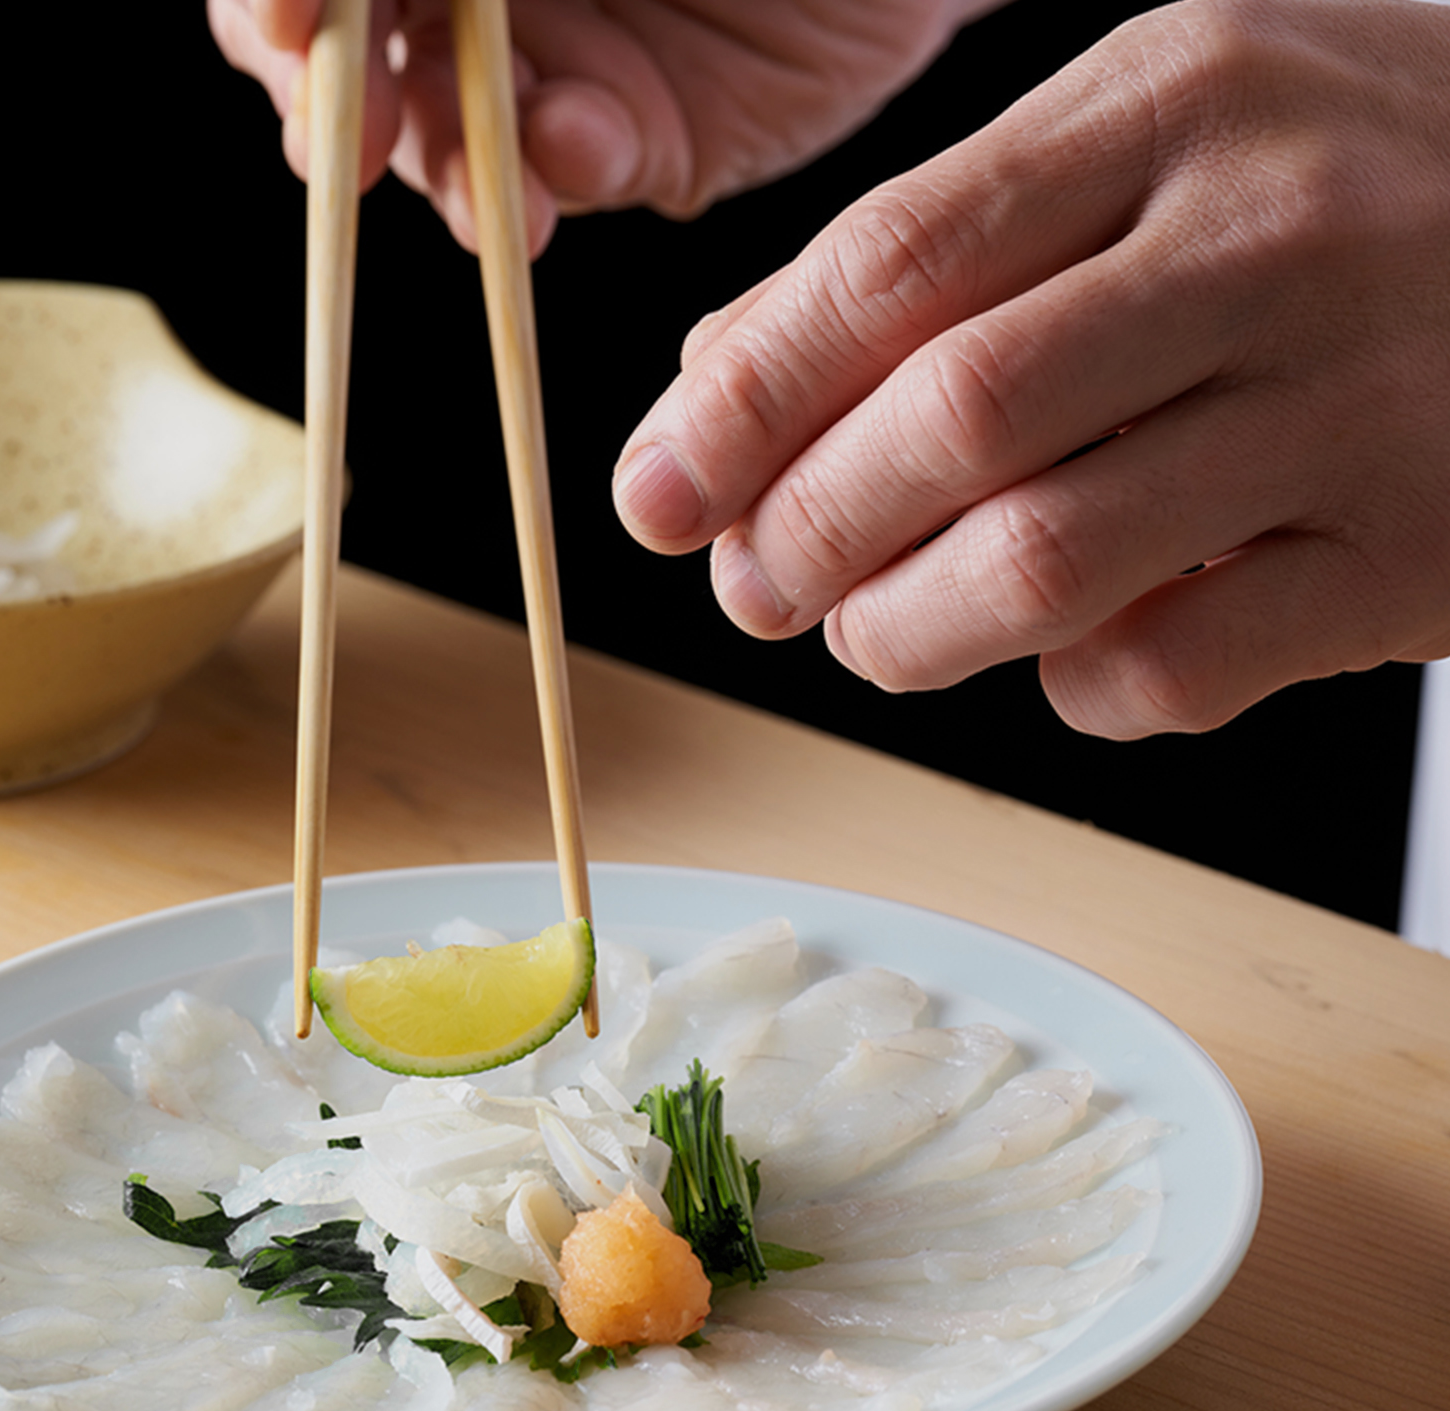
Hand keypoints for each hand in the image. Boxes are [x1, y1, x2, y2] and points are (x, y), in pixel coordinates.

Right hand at [206, 0, 991, 252]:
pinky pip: (568, 174)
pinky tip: (587, 143)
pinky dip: (564, 169)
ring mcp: (545, 69)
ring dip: (449, 165)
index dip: (273, 5)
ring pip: (444, 144)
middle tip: (354, 147)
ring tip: (490, 175)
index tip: (278, 23)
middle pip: (341, 63)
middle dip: (338, 109)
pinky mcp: (631, 144)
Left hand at [613, 0, 1449, 736]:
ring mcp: (1351, 401)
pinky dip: (1074, 691)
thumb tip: (713, 378)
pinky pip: (1172, 670)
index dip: (741, 404)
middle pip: (950, 420)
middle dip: (805, 532)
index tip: (654, 495)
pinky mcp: (1408, 557)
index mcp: (1170, 100)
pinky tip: (1061, 655)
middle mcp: (1265, 237)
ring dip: (906, 633)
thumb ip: (934, 248)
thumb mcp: (1147, 141)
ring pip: (1042, 563)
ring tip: (873, 634)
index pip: (888, 263)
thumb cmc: (1343, 184)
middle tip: (755, 586)